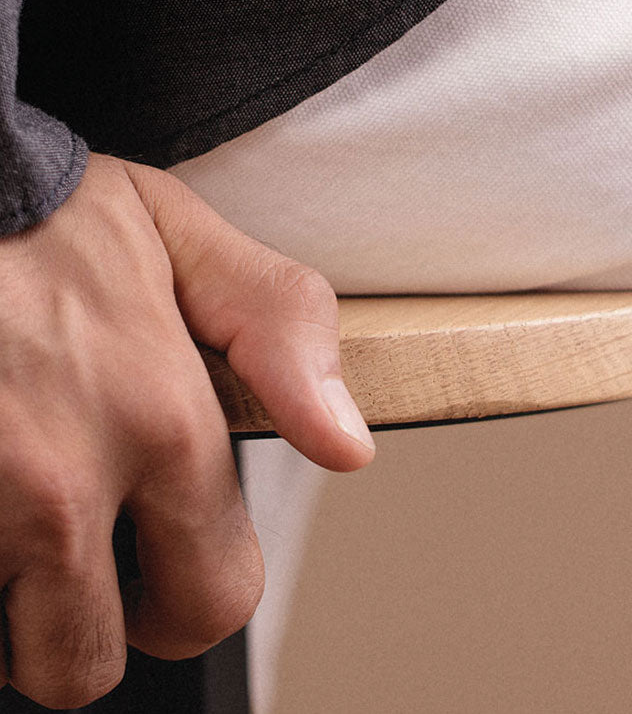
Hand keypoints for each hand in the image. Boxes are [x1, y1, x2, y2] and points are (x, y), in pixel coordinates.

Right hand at [0, 152, 373, 707]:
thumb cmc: (44, 214)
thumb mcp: (181, 237)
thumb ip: (281, 331)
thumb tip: (350, 445)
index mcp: (159, 421)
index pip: (213, 599)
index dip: (188, 594)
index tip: (160, 565)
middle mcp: (61, 486)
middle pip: (82, 665)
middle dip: (84, 629)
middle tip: (72, 559)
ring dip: (1, 609)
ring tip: (8, 520)